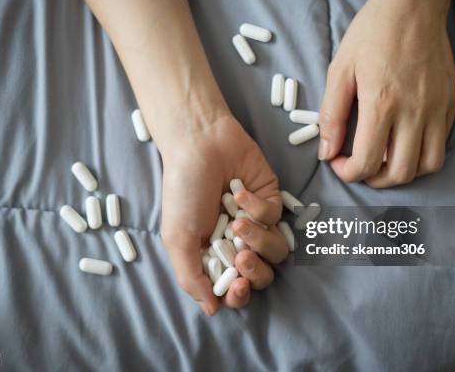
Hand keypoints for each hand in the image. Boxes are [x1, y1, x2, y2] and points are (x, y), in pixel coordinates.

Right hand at [160, 113, 288, 315]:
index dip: (238, 295)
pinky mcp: (272, 201)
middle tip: (242, 258)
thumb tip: (211, 310)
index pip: (233, 290)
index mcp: (213, 256)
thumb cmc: (183, 190)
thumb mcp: (177, 237)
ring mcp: (257, 222)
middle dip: (254, 272)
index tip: (235, 283)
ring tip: (238, 221)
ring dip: (259, 240)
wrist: (199, 143)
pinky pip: (276, 218)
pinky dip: (257, 207)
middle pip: (261, 276)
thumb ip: (190, 277)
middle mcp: (238, 243)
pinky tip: (237, 191)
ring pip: (276, 252)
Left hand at [319, 0, 454, 187]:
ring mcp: (438, 108)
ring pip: (429, 165)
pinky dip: (422, 153)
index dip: (348, 173)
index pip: (368, 162)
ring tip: (385, 160)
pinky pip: (442, 143)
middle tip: (361, 167)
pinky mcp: (451, 102)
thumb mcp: (340, 70)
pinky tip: (404, 139)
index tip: (338, 162)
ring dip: (404, 172)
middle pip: (401, 173)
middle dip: (375, 180)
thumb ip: (332, 115)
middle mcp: (415, 111)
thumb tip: (326, 151)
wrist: (413, 5)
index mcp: (382, 103)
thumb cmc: (372, 33)